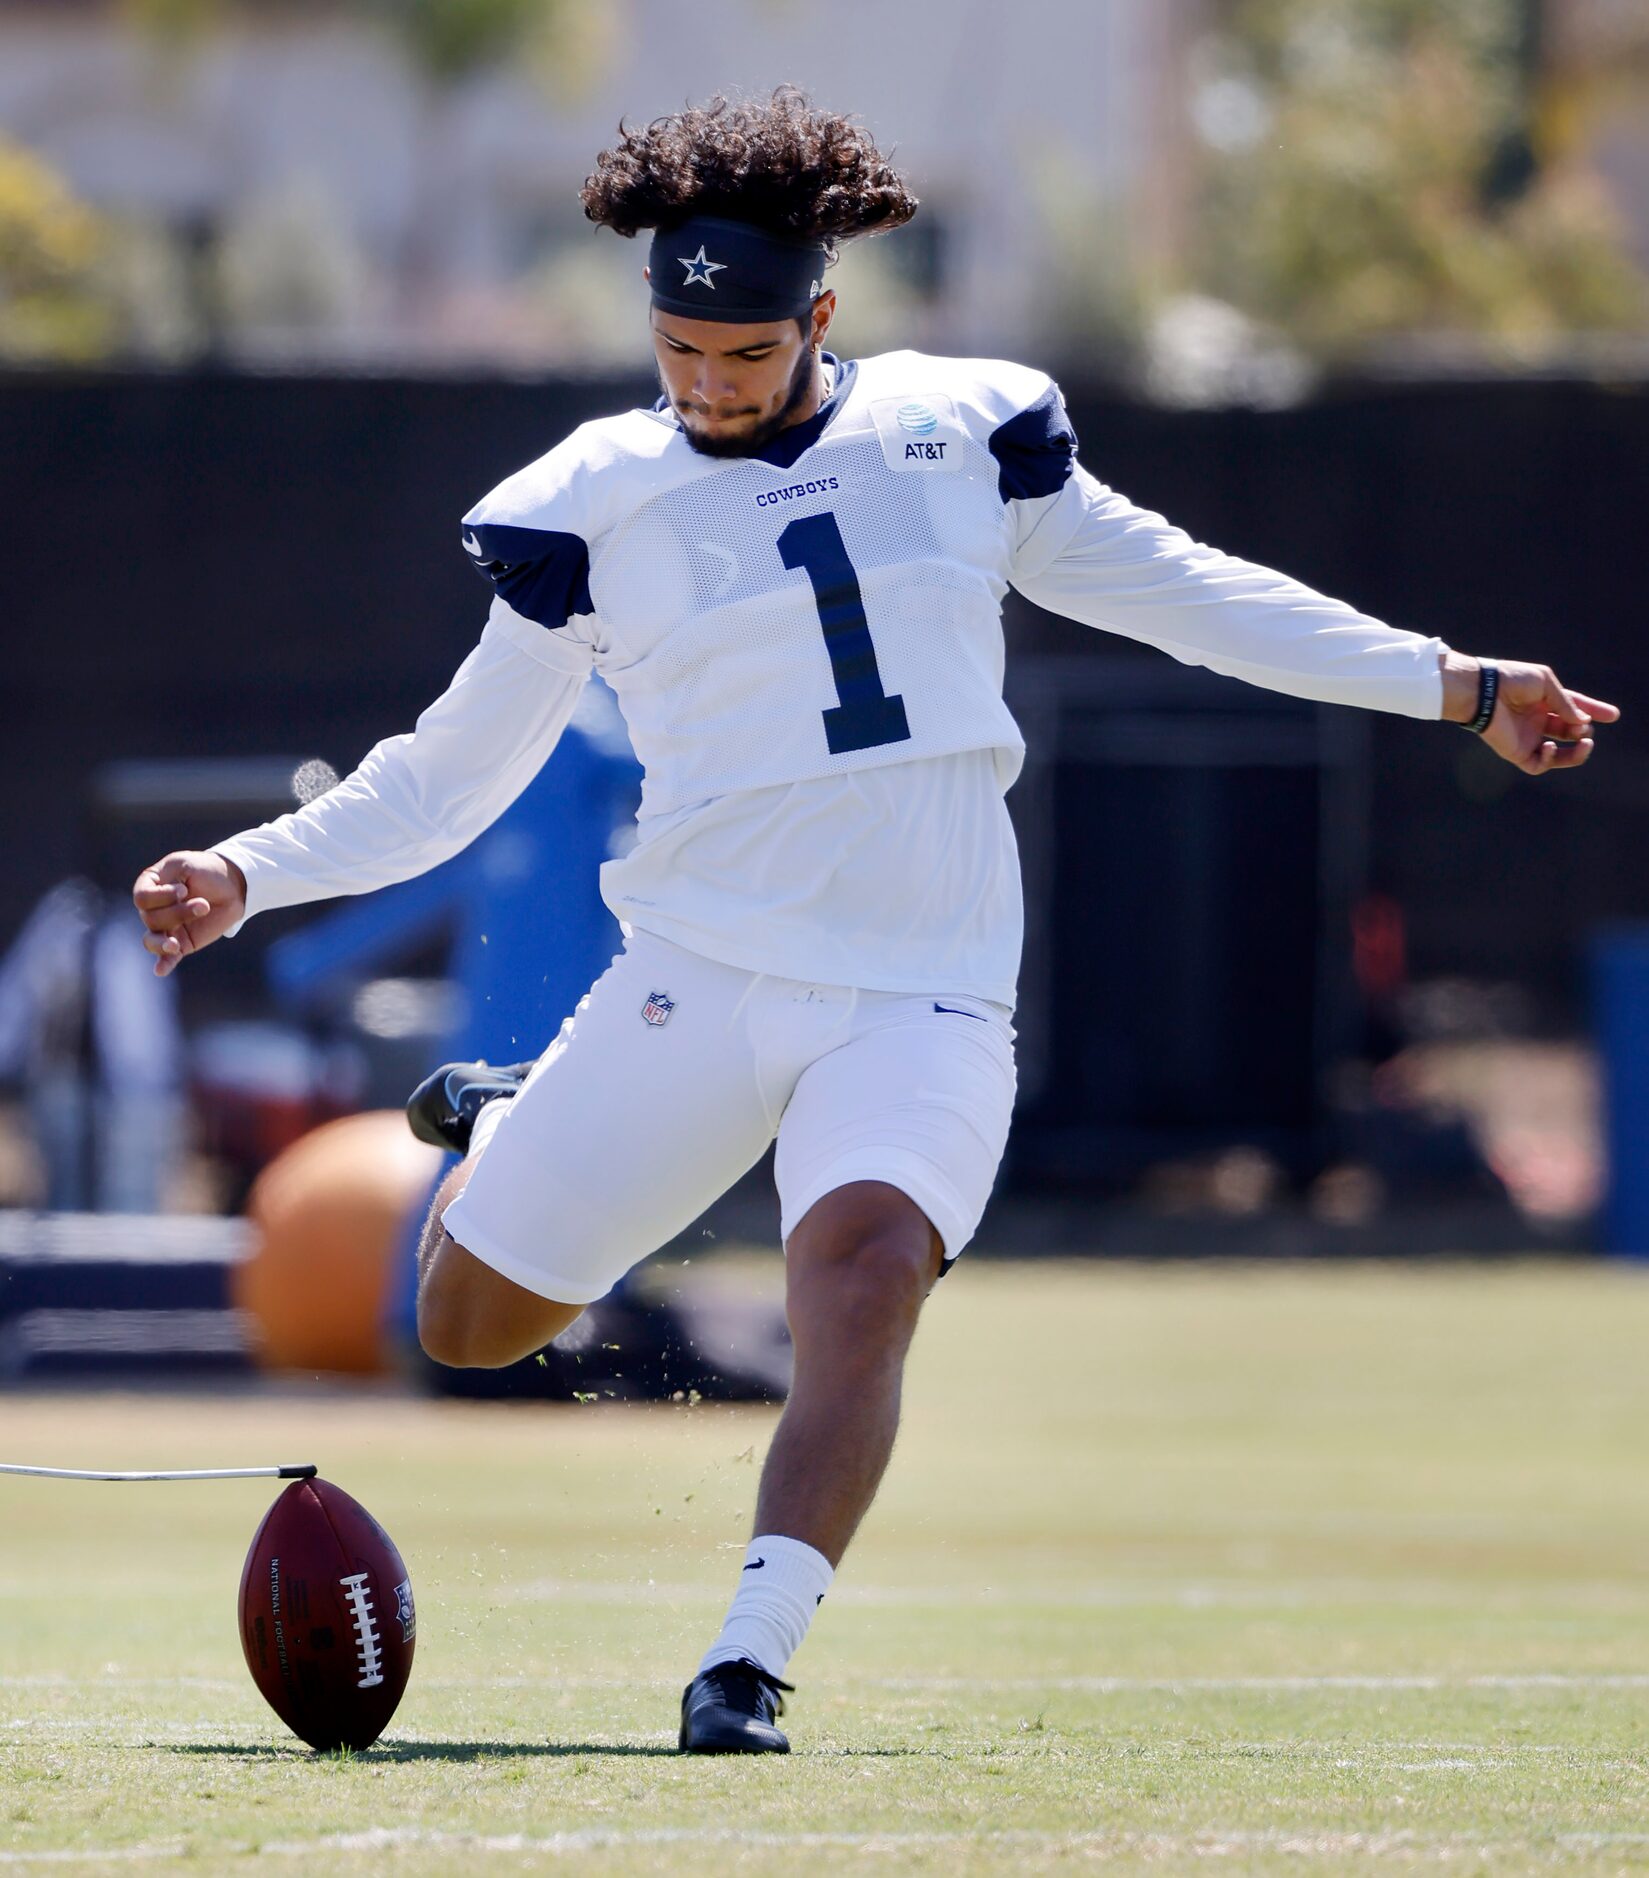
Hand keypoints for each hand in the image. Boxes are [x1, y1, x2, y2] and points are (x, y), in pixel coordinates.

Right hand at [132, 850, 246, 977]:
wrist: (233, 885)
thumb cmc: (206, 871)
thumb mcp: (184, 864)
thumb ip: (165, 879)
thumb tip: (150, 904)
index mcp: (150, 887)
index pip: (142, 898)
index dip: (162, 896)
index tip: (185, 888)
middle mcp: (153, 909)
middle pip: (150, 918)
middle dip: (178, 912)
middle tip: (204, 904)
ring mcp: (166, 928)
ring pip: (153, 939)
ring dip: (165, 941)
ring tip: (175, 945)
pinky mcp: (181, 943)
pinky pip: (167, 958)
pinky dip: (163, 964)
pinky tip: (160, 970)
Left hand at [1440, 651, 1619, 774]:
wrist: (1483, 692)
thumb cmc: (1511, 680)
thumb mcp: (1546, 683)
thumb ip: (1565, 703)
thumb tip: (1583, 722)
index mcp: (1544, 700)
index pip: (1574, 708)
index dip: (1594, 711)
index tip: (1613, 715)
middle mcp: (1538, 720)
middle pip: (1570, 731)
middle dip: (1584, 729)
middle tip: (1584, 724)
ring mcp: (1528, 737)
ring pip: (1560, 754)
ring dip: (1577, 752)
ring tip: (1585, 741)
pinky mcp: (1516, 752)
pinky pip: (1539, 765)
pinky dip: (1550, 759)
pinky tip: (1549, 745)